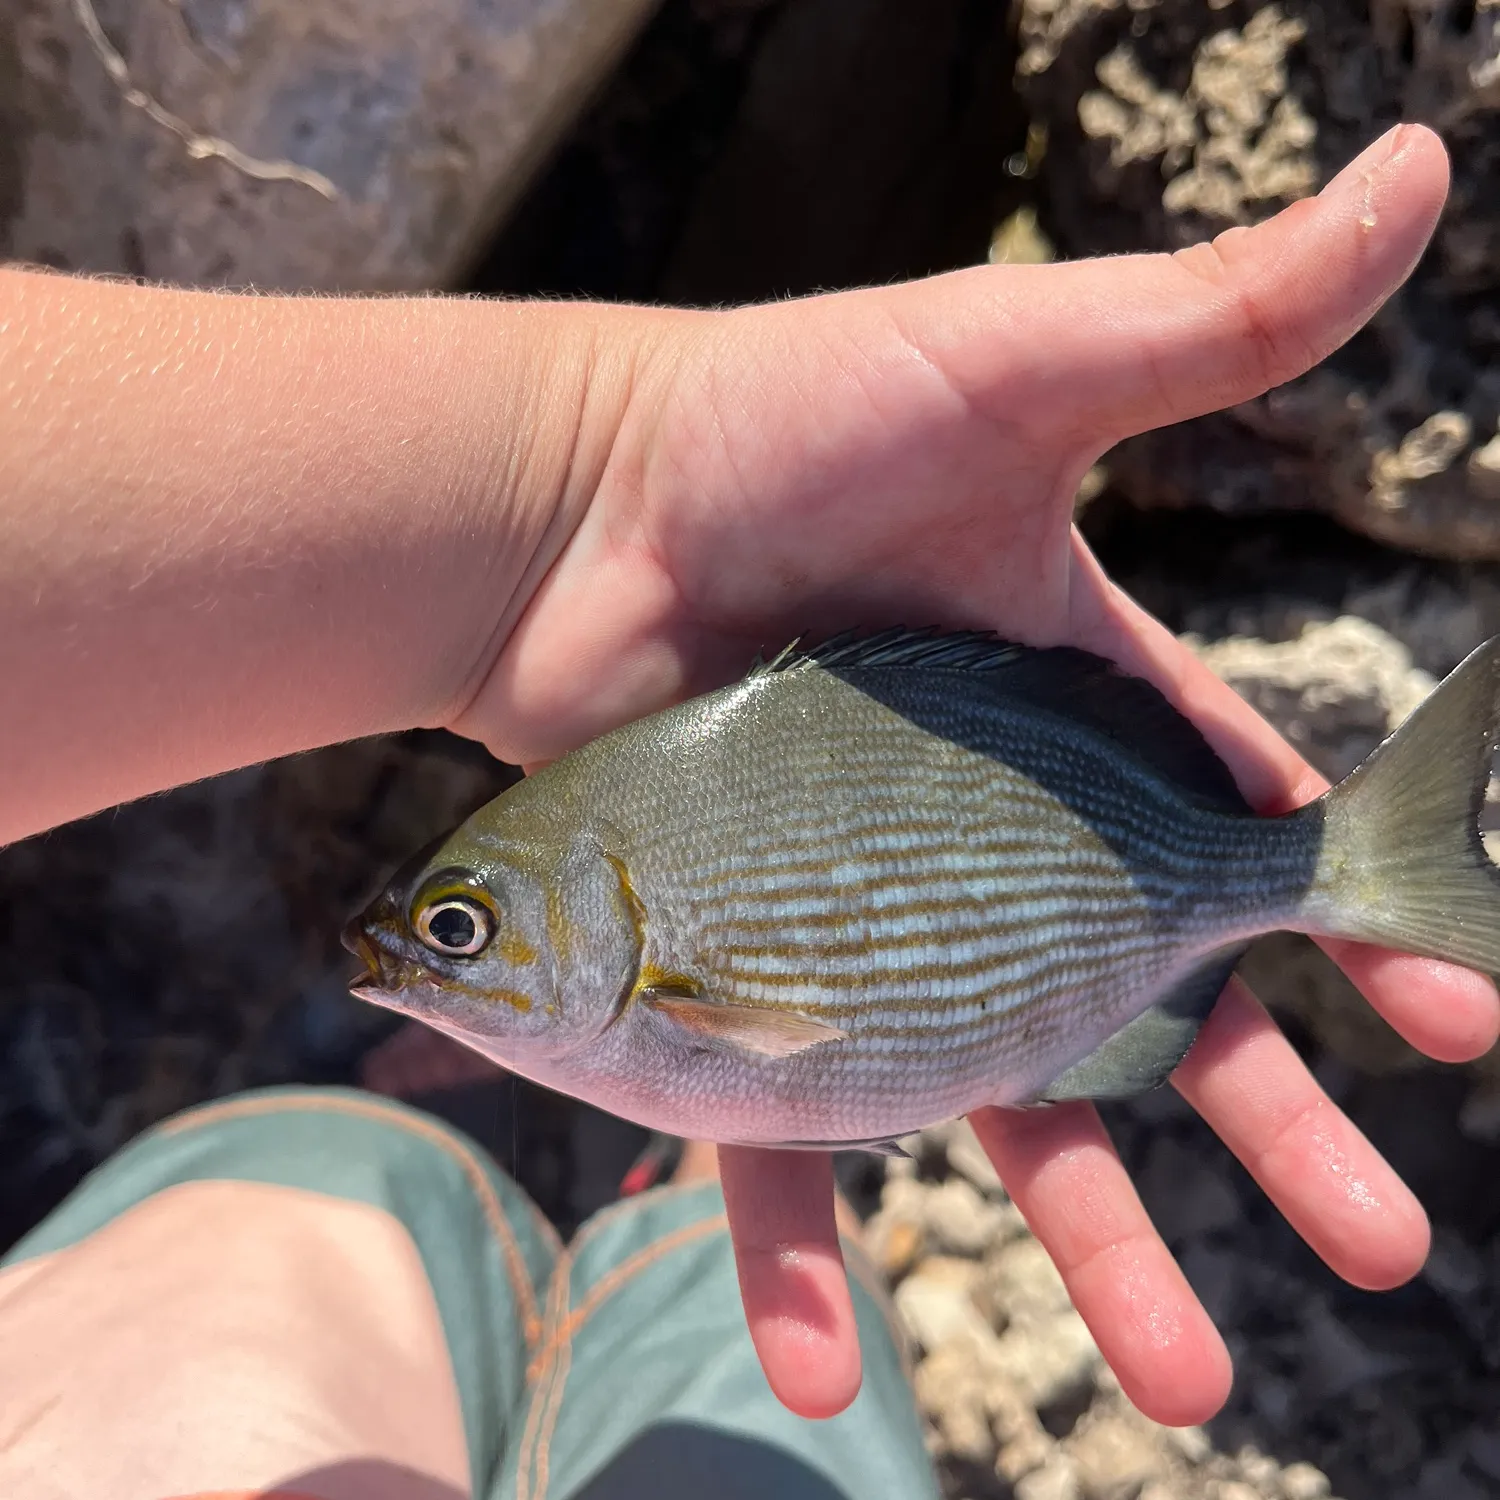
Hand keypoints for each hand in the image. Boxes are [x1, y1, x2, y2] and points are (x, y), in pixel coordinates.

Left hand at [454, 124, 1499, 1423]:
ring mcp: (860, 928)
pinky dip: (795, 1252)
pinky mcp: (727, 979)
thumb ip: (1210, 317)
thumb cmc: (787, 423)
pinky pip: (771, 1139)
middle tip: (1379, 1249)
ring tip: (1176, 1385)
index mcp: (1073, 727)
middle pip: (1154, 1021)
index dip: (1353, 932)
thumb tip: (1417, 173)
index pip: (1245, 843)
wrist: (574, 507)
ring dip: (1088, 1251)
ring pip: (994, 1112)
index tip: (1458, 1026)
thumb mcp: (1017, 363)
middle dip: (1272, 1132)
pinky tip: (829, 1377)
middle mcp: (983, 846)